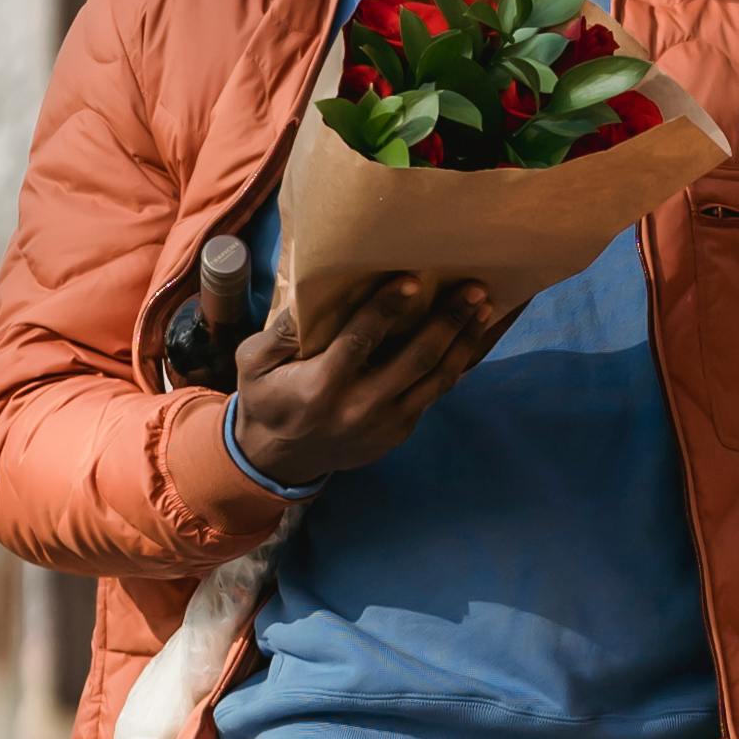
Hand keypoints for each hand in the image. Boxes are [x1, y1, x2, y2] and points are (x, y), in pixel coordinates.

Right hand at [223, 269, 509, 486]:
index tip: (412, 279)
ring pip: (438, 379)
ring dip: (464, 342)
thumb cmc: (267, 397)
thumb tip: (309, 291)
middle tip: (473, 289)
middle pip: (416, 360)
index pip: (360, 341)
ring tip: (484, 308)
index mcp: (321, 386)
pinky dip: (460, 363)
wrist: (281, 459)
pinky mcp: (401, 430)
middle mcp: (360, 407)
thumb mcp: (253, 362)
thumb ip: (279, 331)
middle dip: (447, 322)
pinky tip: (474, 336)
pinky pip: (437, 393)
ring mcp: (387, 423)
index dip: (387, 309)